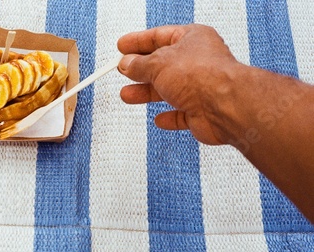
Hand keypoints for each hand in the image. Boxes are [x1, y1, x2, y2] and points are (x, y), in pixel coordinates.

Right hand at [117, 24, 240, 144]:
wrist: (224, 106)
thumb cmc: (202, 76)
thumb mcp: (158, 63)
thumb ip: (139, 65)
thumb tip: (127, 64)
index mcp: (192, 39)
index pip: (160, 36)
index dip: (138, 41)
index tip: (122, 46)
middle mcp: (198, 61)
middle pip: (163, 65)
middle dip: (140, 70)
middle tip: (123, 71)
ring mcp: (201, 87)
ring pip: (169, 90)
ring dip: (147, 93)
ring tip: (127, 95)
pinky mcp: (202, 112)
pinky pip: (182, 114)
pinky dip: (170, 116)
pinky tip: (159, 119)